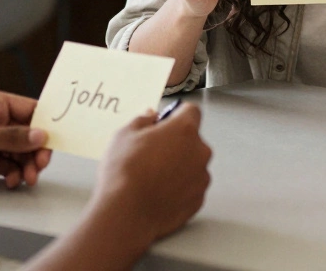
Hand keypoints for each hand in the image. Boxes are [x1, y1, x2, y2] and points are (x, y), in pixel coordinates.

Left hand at [0, 88, 51, 188]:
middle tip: (39, 165)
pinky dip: (14, 174)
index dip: (44, 125)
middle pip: (29, 135)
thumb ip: (9, 137)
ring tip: (26, 178)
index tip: (53, 141)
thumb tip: (39, 135)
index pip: (30, 110)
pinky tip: (11, 181)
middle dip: (36, 151)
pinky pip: (9, 166)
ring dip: (27, 166)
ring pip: (21, 153)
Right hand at [93, 103, 211, 241]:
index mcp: (184, 130)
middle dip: (175, 143)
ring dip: (178, 166)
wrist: (127, 213)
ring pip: (192, 164)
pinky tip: (158, 191)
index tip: (163, 122)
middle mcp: (200, 152)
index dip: (175, 115)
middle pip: (192, 140)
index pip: (191, 111)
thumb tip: (151, 117)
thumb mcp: (124, 134)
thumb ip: (143, 120)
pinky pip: (191, 186)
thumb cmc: (125, 172)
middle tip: (150, 152)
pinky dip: (179, 187)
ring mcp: (201, 178)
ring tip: (152, 176)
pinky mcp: (198, 200)